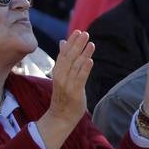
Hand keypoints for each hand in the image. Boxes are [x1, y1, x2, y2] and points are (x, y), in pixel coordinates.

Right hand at [35, 30, 94, 148]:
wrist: (60, 116)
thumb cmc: (63, 95)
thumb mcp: (62, 76)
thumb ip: (64, 60)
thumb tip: (63, 43)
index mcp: (57, 72)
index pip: (63, 54)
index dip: (70, 42)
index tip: (77, 32)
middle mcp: (60, 77)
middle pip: (68, 58)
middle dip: (77, 45)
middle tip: (85, 33)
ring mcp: (67, 85)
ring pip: (75, 66)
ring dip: (83, 54)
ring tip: (91, 43)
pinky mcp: (74, 92)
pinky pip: (79, 79)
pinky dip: (84, 69)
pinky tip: (90, 60)